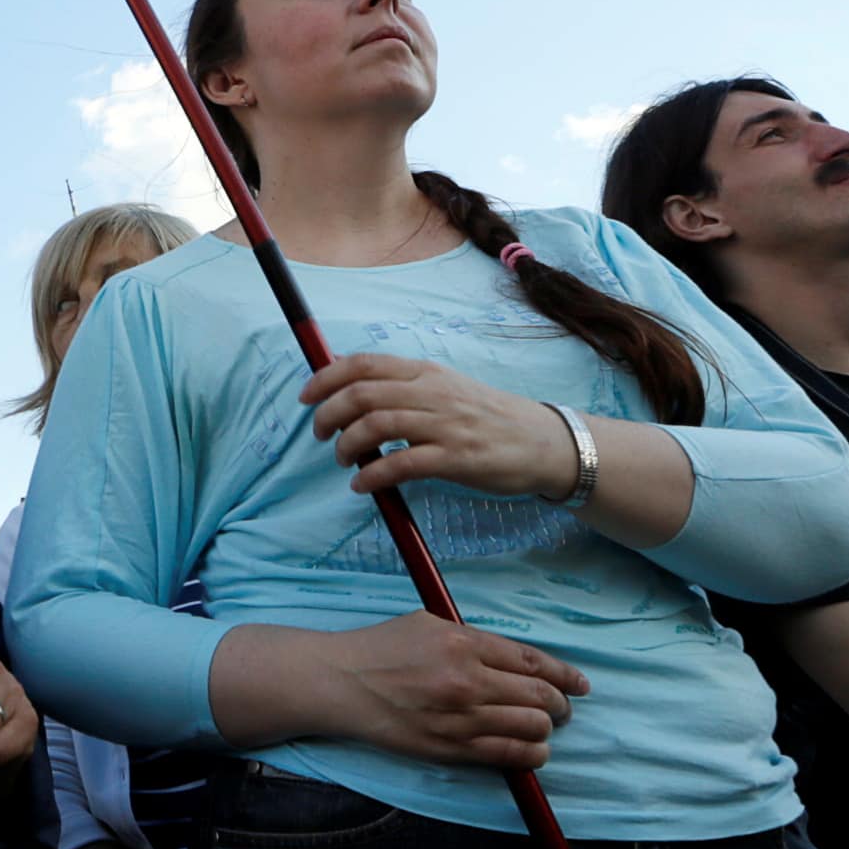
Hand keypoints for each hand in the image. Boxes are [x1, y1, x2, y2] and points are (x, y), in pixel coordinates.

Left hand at [302, 354, 576, 501]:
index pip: (364, 364)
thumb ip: (403, 385)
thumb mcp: (445, 387)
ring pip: (377, 425)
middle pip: (362, 393)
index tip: (306, 397)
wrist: (542, 442)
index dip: (326, 378)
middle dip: (329, 413)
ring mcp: (445, 424)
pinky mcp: (457, 458)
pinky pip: (403, 464)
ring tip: (344, 460)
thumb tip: (350, 385)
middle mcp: (433, 392)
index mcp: (426, 372)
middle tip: (320, 434)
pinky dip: (374, 475)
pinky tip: (363, 485)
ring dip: (348, 444)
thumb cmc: (486, 417)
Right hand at [302, 612, 589, 770]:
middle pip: (540, 697)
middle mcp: (468, 680)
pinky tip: (532, 750)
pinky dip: (531, 754)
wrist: (340, 683)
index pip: (533, 662)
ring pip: (531, 728)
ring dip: (546, 729)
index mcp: (464, 642)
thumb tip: (513, 657)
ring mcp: (460, 717)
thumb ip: (473, 639)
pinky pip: (508, 756)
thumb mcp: (428, 624)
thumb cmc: (380, 648)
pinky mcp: (450, 748)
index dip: (565, 675)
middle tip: (562, 708)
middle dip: (560, 705)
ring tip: (543, 728)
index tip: (581, 684)